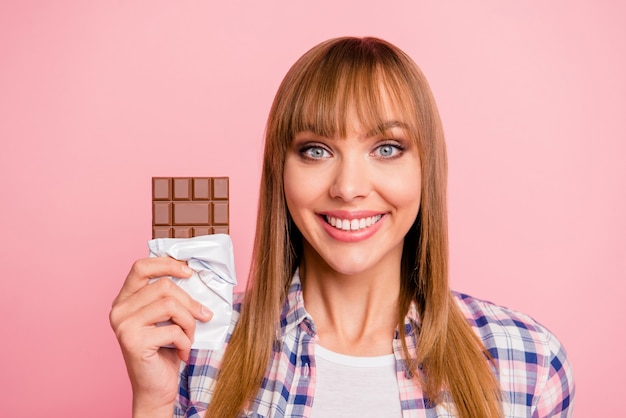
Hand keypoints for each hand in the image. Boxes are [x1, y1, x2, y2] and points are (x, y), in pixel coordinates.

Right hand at [109, 257, 212, 416]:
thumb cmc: (165, 351)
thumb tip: (194, 273)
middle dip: (190, 302)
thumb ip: (171, 297)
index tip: (189, 272)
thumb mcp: (168, 318)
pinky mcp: (133, 341)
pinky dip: (186, 342)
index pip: (141, 266)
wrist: (155, 388)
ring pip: (170, 305)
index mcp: (125, 299)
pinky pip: (173, 330)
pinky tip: (182, 352)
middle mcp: (119, 310)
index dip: (167, 264)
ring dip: (189, 323)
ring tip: (190, 337)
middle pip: (164, 286)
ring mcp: (123, 325)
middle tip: (203, 316)